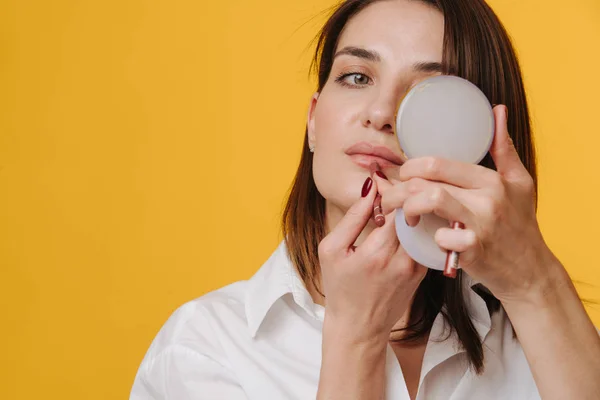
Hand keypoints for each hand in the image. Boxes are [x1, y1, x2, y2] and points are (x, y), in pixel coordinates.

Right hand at [318, 176, 426, 342]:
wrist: (359, 327)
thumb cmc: (340, 288)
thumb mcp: (332, 250)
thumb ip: (352, 218)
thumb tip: (370, 188)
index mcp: (377, 252)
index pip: (398, 206)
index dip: (393, 190)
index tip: (382, 184)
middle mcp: (403, 259)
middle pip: (415, 214)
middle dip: (405, 197)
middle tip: (392, 190)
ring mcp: (416, 267)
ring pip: (423, 225)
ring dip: (411, 213)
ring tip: (396, 207)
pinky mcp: (423, 272)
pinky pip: (423, 241)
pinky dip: (415, 229)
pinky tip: (401, 227)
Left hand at [373, 105, 559, 303]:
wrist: (530, 271)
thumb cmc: (521, 225)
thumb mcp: (519, 182)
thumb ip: (503, 148)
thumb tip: (497, 110)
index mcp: (492, 180)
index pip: (439, 163)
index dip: (410, 167)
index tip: (403, 176)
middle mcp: (486, 198)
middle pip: (427, 181)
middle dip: (398, 188)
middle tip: (389, 197)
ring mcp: (479, 224)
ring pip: (429, 201)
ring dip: (405, 207)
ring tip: (401, 216)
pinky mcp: (473, 250)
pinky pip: (440, 236)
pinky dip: (429, 237)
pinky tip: (426, 238)